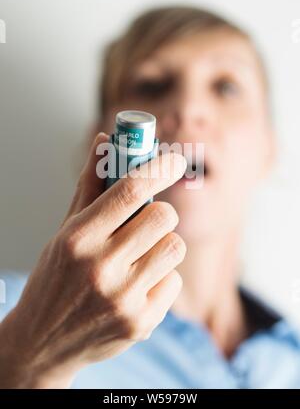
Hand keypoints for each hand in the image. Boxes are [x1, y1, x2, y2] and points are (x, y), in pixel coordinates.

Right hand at [0, 132, 186, 387]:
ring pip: (175, 246)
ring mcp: (123, 299)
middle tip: (147, 220)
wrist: (42, 342)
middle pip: (163, 216)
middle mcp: (100, 268)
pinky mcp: (141, 323)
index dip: (158, 168)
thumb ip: (89, 187)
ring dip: (162, 246)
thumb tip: (105, 141)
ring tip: (139, 258)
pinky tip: (136, 288)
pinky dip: (160, 279)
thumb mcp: (65, 232)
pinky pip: (173, 281)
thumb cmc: (55, 279)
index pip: (128, 190)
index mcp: (77, 239)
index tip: (174, 160)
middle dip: (159, 212)